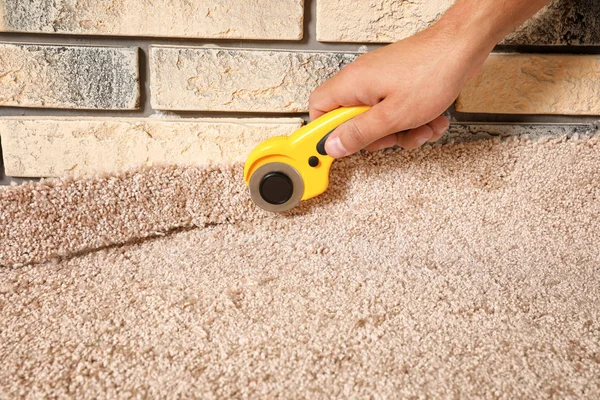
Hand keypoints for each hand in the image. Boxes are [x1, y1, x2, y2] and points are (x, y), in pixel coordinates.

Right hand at [309, 22, 490, 157]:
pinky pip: (399, 113)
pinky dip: (416, 121)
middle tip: (392, 137)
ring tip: (422, 127)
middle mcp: (362, 81)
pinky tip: (433, 119)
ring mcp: (382, 82)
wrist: (464, 48)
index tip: (340, 148)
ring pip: (381, 121)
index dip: (326, 132)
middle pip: (353, 121)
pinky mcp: (400, 85)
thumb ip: (359, 134)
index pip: (318, 109)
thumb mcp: (392, 116)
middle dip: (377, 137)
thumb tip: (333, 146)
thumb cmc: (431, 72)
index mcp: (351, 84)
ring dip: (404, 132)